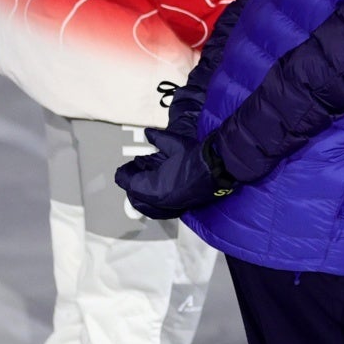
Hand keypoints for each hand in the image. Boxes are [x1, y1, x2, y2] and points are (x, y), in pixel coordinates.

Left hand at [115, 127, 234, 219]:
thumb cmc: (196, 158)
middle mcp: (160, 200)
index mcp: (154, 187)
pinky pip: (159, 209)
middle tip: (132, 173)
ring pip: (146, 206)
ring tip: (142, 183)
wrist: (220, 169)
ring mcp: (170, 206)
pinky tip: (156, 191)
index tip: (123, 169)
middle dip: (131, 185)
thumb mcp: (174, 144)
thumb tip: (147, 134)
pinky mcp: (180, 207)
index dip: (123, 175)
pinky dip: (152, 202)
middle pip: (135, 197)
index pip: (129, 183)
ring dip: (140, 195)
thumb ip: (157, 139)